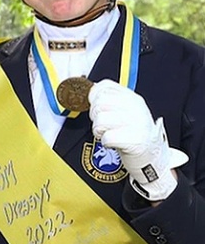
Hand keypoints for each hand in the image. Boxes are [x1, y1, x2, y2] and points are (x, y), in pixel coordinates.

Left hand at [88, 79, 185, 200]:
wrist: (152, 157)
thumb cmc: (134, 134)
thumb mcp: (125, 112)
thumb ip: (110, 100)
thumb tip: (92, 91)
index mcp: (133, 98)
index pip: (104, 86)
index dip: (94, 97)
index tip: (99, 108)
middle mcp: (136, 108)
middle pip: (99, 103)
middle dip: (94, 116)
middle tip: (103, 124)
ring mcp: (137, 124)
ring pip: (100, 120)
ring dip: (99, 130)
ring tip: (108, 133)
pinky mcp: (135, 141)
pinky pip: (107, 137)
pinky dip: (106, 142)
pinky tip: (114, 143)